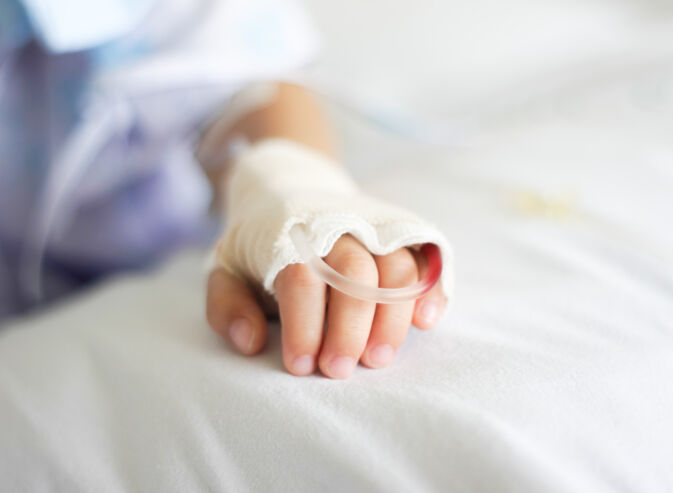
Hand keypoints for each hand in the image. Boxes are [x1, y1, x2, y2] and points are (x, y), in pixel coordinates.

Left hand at [205, 234, 446, 377]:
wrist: (293, 189)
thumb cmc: (262, 245)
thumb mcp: (228, 268)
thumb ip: (227, 306)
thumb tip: (251, 342)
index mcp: (291, 235)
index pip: (302, 279)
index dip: (304, 326)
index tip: (301, 365)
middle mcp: (339, 227)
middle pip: (356, 273)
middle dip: (350, 328)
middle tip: (339, 369)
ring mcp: (376, 229)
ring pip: (397, 267)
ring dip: (392, 317)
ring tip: (379, 358)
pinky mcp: (402, 234)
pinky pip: (426, 256)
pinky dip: (432, 288)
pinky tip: (426, 321)